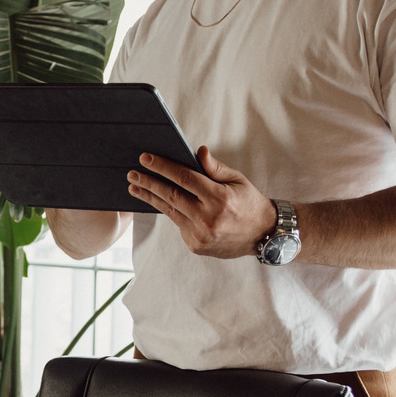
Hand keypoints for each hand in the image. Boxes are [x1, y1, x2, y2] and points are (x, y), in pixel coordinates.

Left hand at [127, 147, 276, 258]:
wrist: (263, 235)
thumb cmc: (249, 203)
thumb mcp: (237, 180)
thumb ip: (215, 167)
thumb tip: (198, 151)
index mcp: (220, 199)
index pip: (184, 178)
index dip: (163, 167)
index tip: (146, 158)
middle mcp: (209, 219)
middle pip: (171, 196)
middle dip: (149, 183)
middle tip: (132, 173)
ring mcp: (201, 235)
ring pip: (170, 212)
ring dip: (151, 198)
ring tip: (135, 187)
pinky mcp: (196, 246)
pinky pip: (178, 225)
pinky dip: (171, 212)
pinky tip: (160, 202)